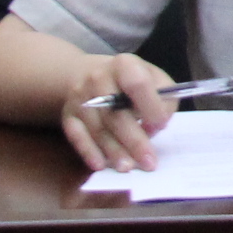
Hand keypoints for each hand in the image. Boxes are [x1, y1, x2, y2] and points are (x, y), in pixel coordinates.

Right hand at [59, 54, 175, 173]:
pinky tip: (100, 165)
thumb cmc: (132, 82)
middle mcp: (98, 78)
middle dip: (134, 141)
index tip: (162, 126)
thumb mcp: (155, 80)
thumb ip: (164, 99)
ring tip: (128, 168)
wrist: (92, 75)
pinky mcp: (68, 115)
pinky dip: (88, 152)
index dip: (150, 106)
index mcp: (125, 64)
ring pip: (98, 128)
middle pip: (116, 113)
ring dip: (113, 151)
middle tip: (148, 162)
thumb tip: (156, 125)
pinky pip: (77, 136)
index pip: (137, 84)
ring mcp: (79, 97)